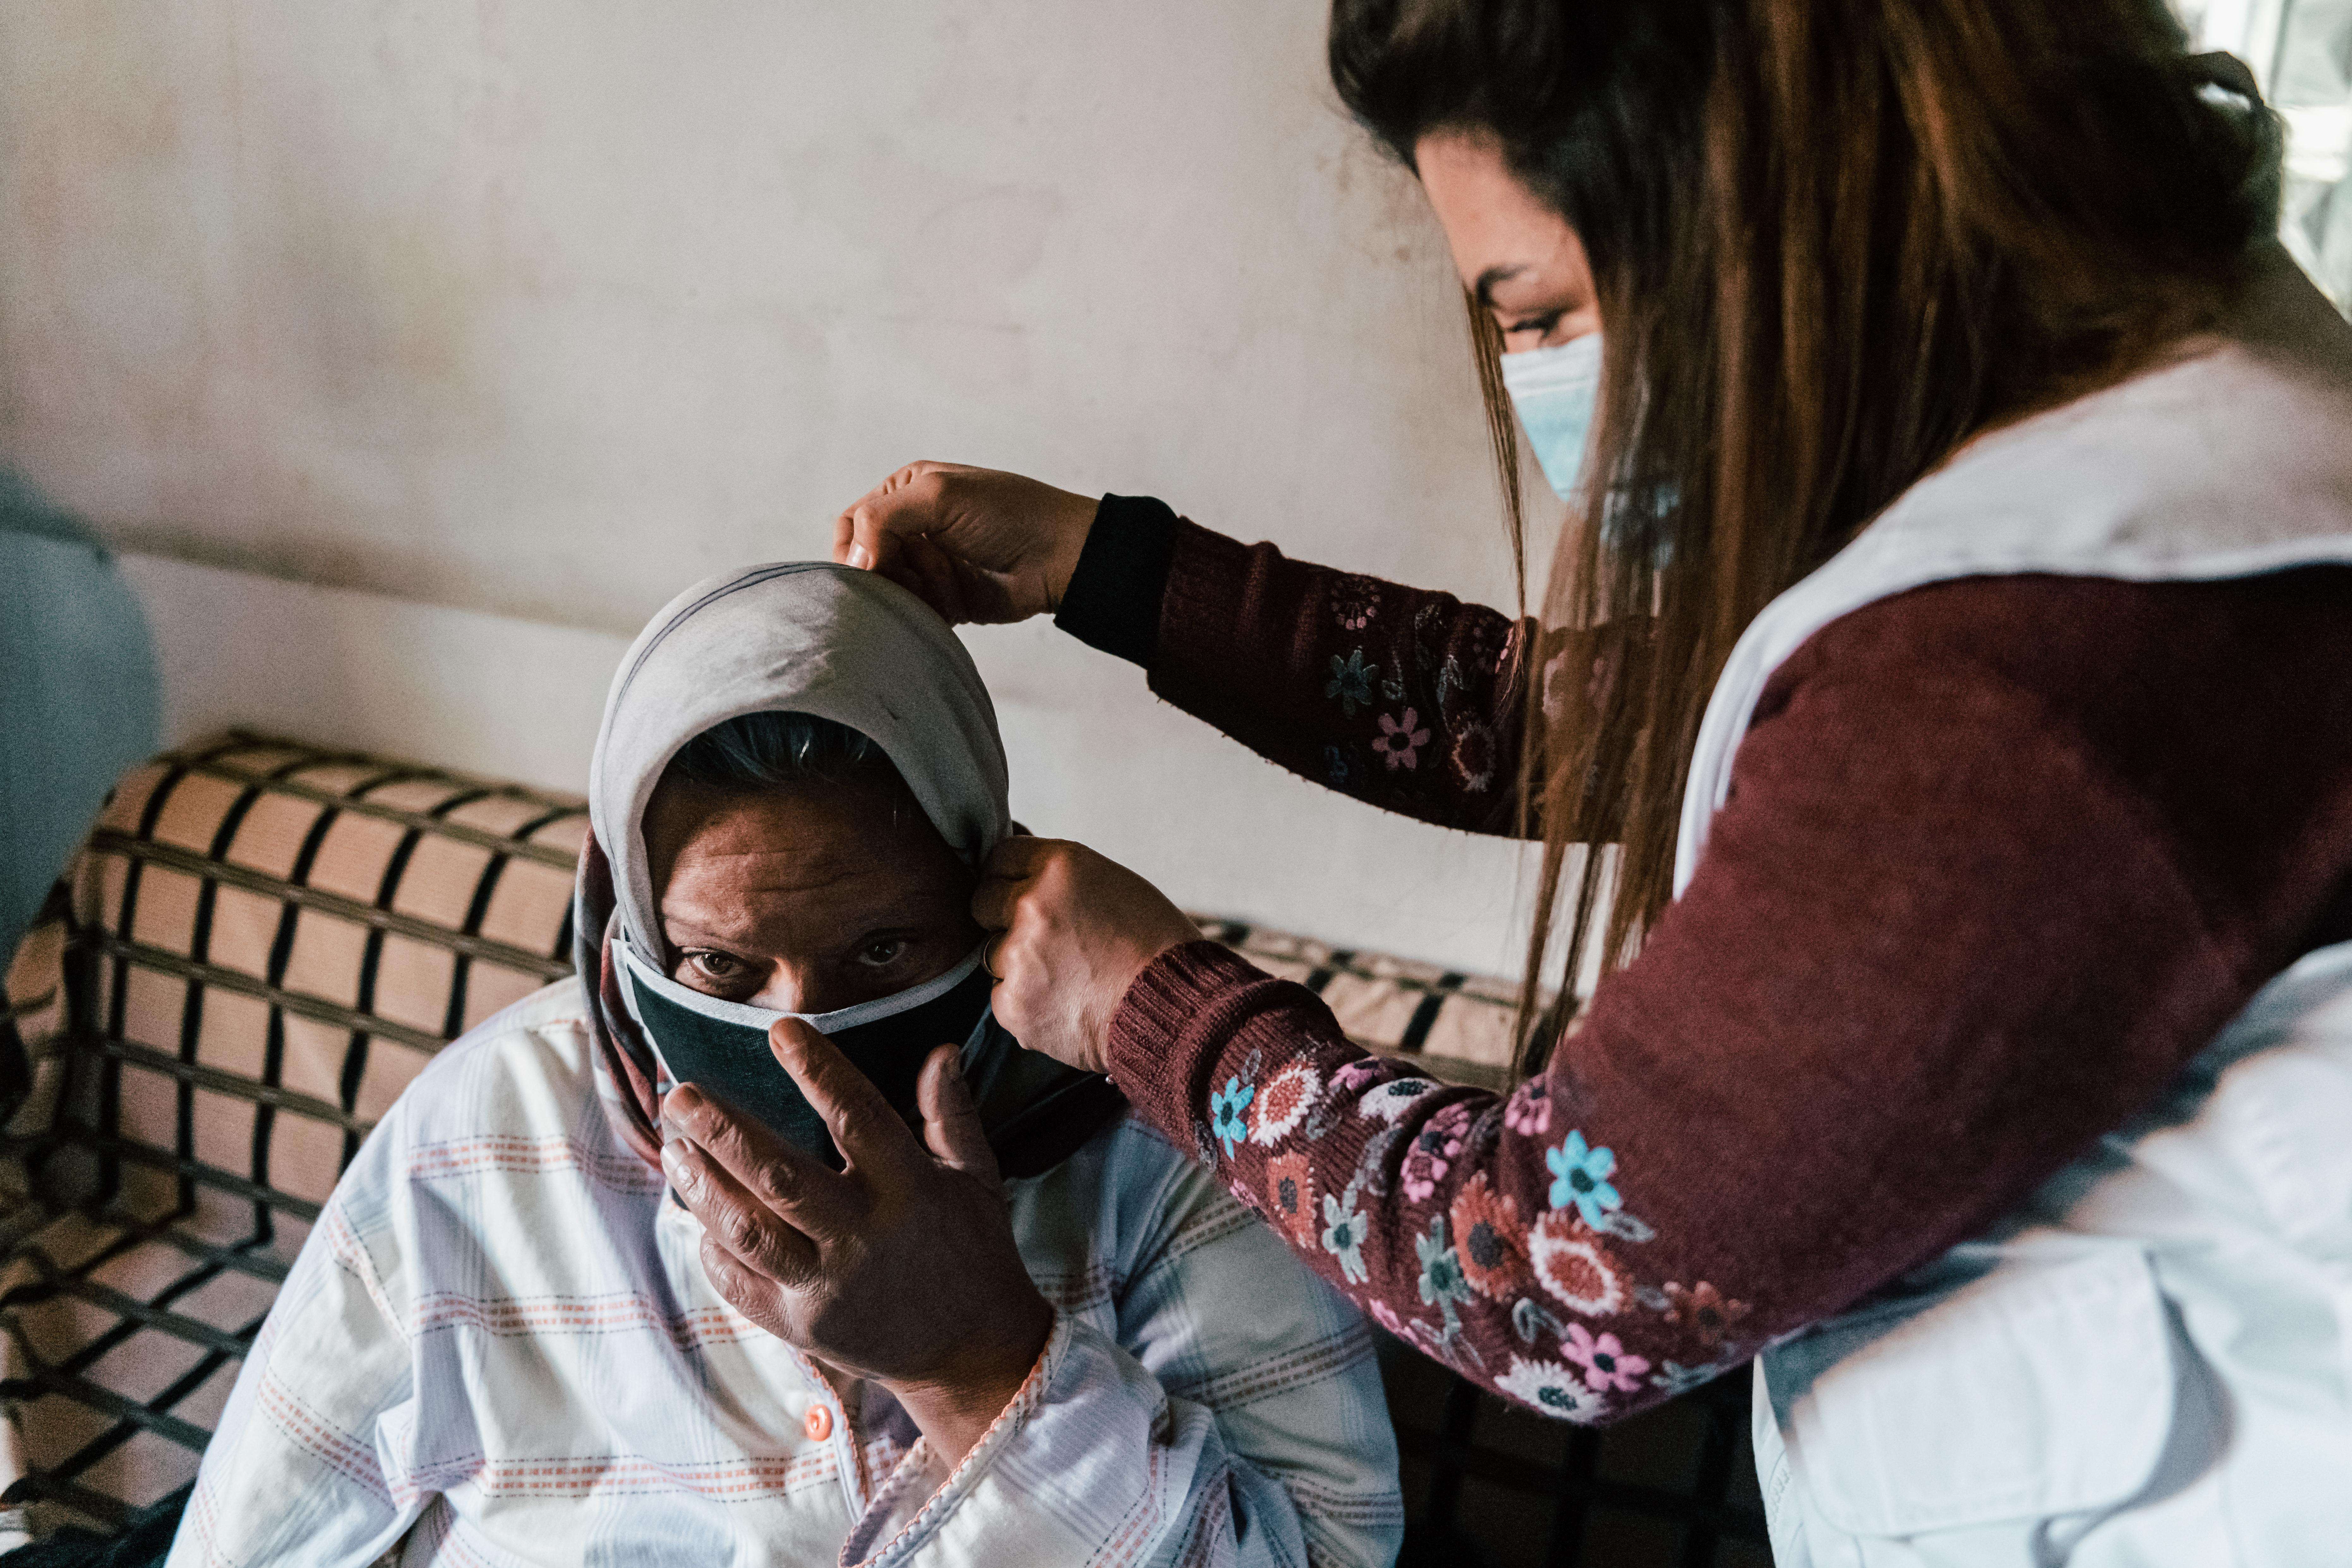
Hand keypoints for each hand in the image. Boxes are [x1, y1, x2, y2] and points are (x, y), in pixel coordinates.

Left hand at [660, 1022, 1052, 1466]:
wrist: (971, 1353)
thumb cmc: (974, 1251)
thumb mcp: (977, 1178)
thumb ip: (950, 1114)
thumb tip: (939, 1050)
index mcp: (910, 1192)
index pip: (856, 1117)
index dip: (818, 1070)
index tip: (781, 1031)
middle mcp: (863, 1239)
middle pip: (780, 1177)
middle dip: (724, 1132)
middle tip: (681, 1094)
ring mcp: (827, 1289)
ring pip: (748, 1232)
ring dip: (702, 1186)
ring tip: (673, 1145)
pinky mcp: (800, 1327)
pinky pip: (740, 1283)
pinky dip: (713, 1247)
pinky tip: (697, 1212)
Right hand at [833, 462, 1098, 624]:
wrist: (1062, 557)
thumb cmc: (1009, 514)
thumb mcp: (940, 495)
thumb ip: (884, 517)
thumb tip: (855, 563)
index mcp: (905, 493)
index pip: (853, 524)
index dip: (856, 549)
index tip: (875, 566)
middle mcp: (912, 528)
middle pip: (867, 564)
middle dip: (888, 575)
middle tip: (919, 576)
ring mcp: (928, 566)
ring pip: (889, 593)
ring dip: (913, 595)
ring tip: (948, 585)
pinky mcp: (944, 600)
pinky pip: (914, 614)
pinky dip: (925, 615)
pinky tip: (952, 606)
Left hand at [973, 839, 1201, 1075]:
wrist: (1177, 1009)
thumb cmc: (1156, 946)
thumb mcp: (1112, 884)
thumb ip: (1059, 876)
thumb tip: (1017, 872)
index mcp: (1059, 866)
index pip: (1000, 857)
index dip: (1011, 876)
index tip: (1023, 891)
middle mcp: (1031, 905)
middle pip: (984, 902)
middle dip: (1004, 916)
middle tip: (1047, 938)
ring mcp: (1019, 957)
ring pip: (994, 954)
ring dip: (1021, 964)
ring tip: (1070, 977)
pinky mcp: (1014, 1005)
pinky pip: (1003, 997)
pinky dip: (1027, 1002)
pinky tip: (1067, 1004)